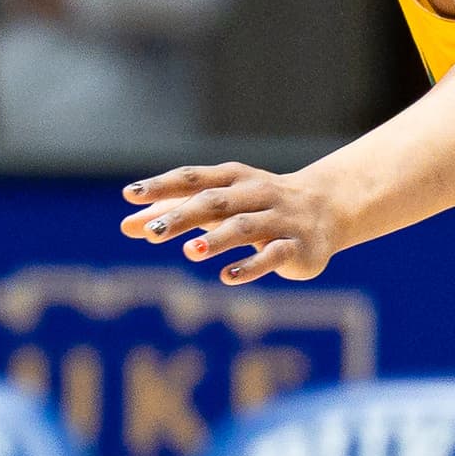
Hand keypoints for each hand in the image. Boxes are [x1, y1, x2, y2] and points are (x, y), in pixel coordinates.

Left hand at [121, 160, 348, 284]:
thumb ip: (173, 213)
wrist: (327, 209)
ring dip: (217, 239)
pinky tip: (225, 277)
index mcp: (233, 179)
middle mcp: (256, 194)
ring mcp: (278, 219)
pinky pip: (273, 255)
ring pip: (245, 227)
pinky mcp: (296, 247)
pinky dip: (250, 266)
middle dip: (183, 216)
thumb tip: (126, 226)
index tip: (130, 195)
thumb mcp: (217, 204)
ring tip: (189, 252)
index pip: (193, 179)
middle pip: (215, 202)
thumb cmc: (257, 204)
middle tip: (153, 232)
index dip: (162, 185)